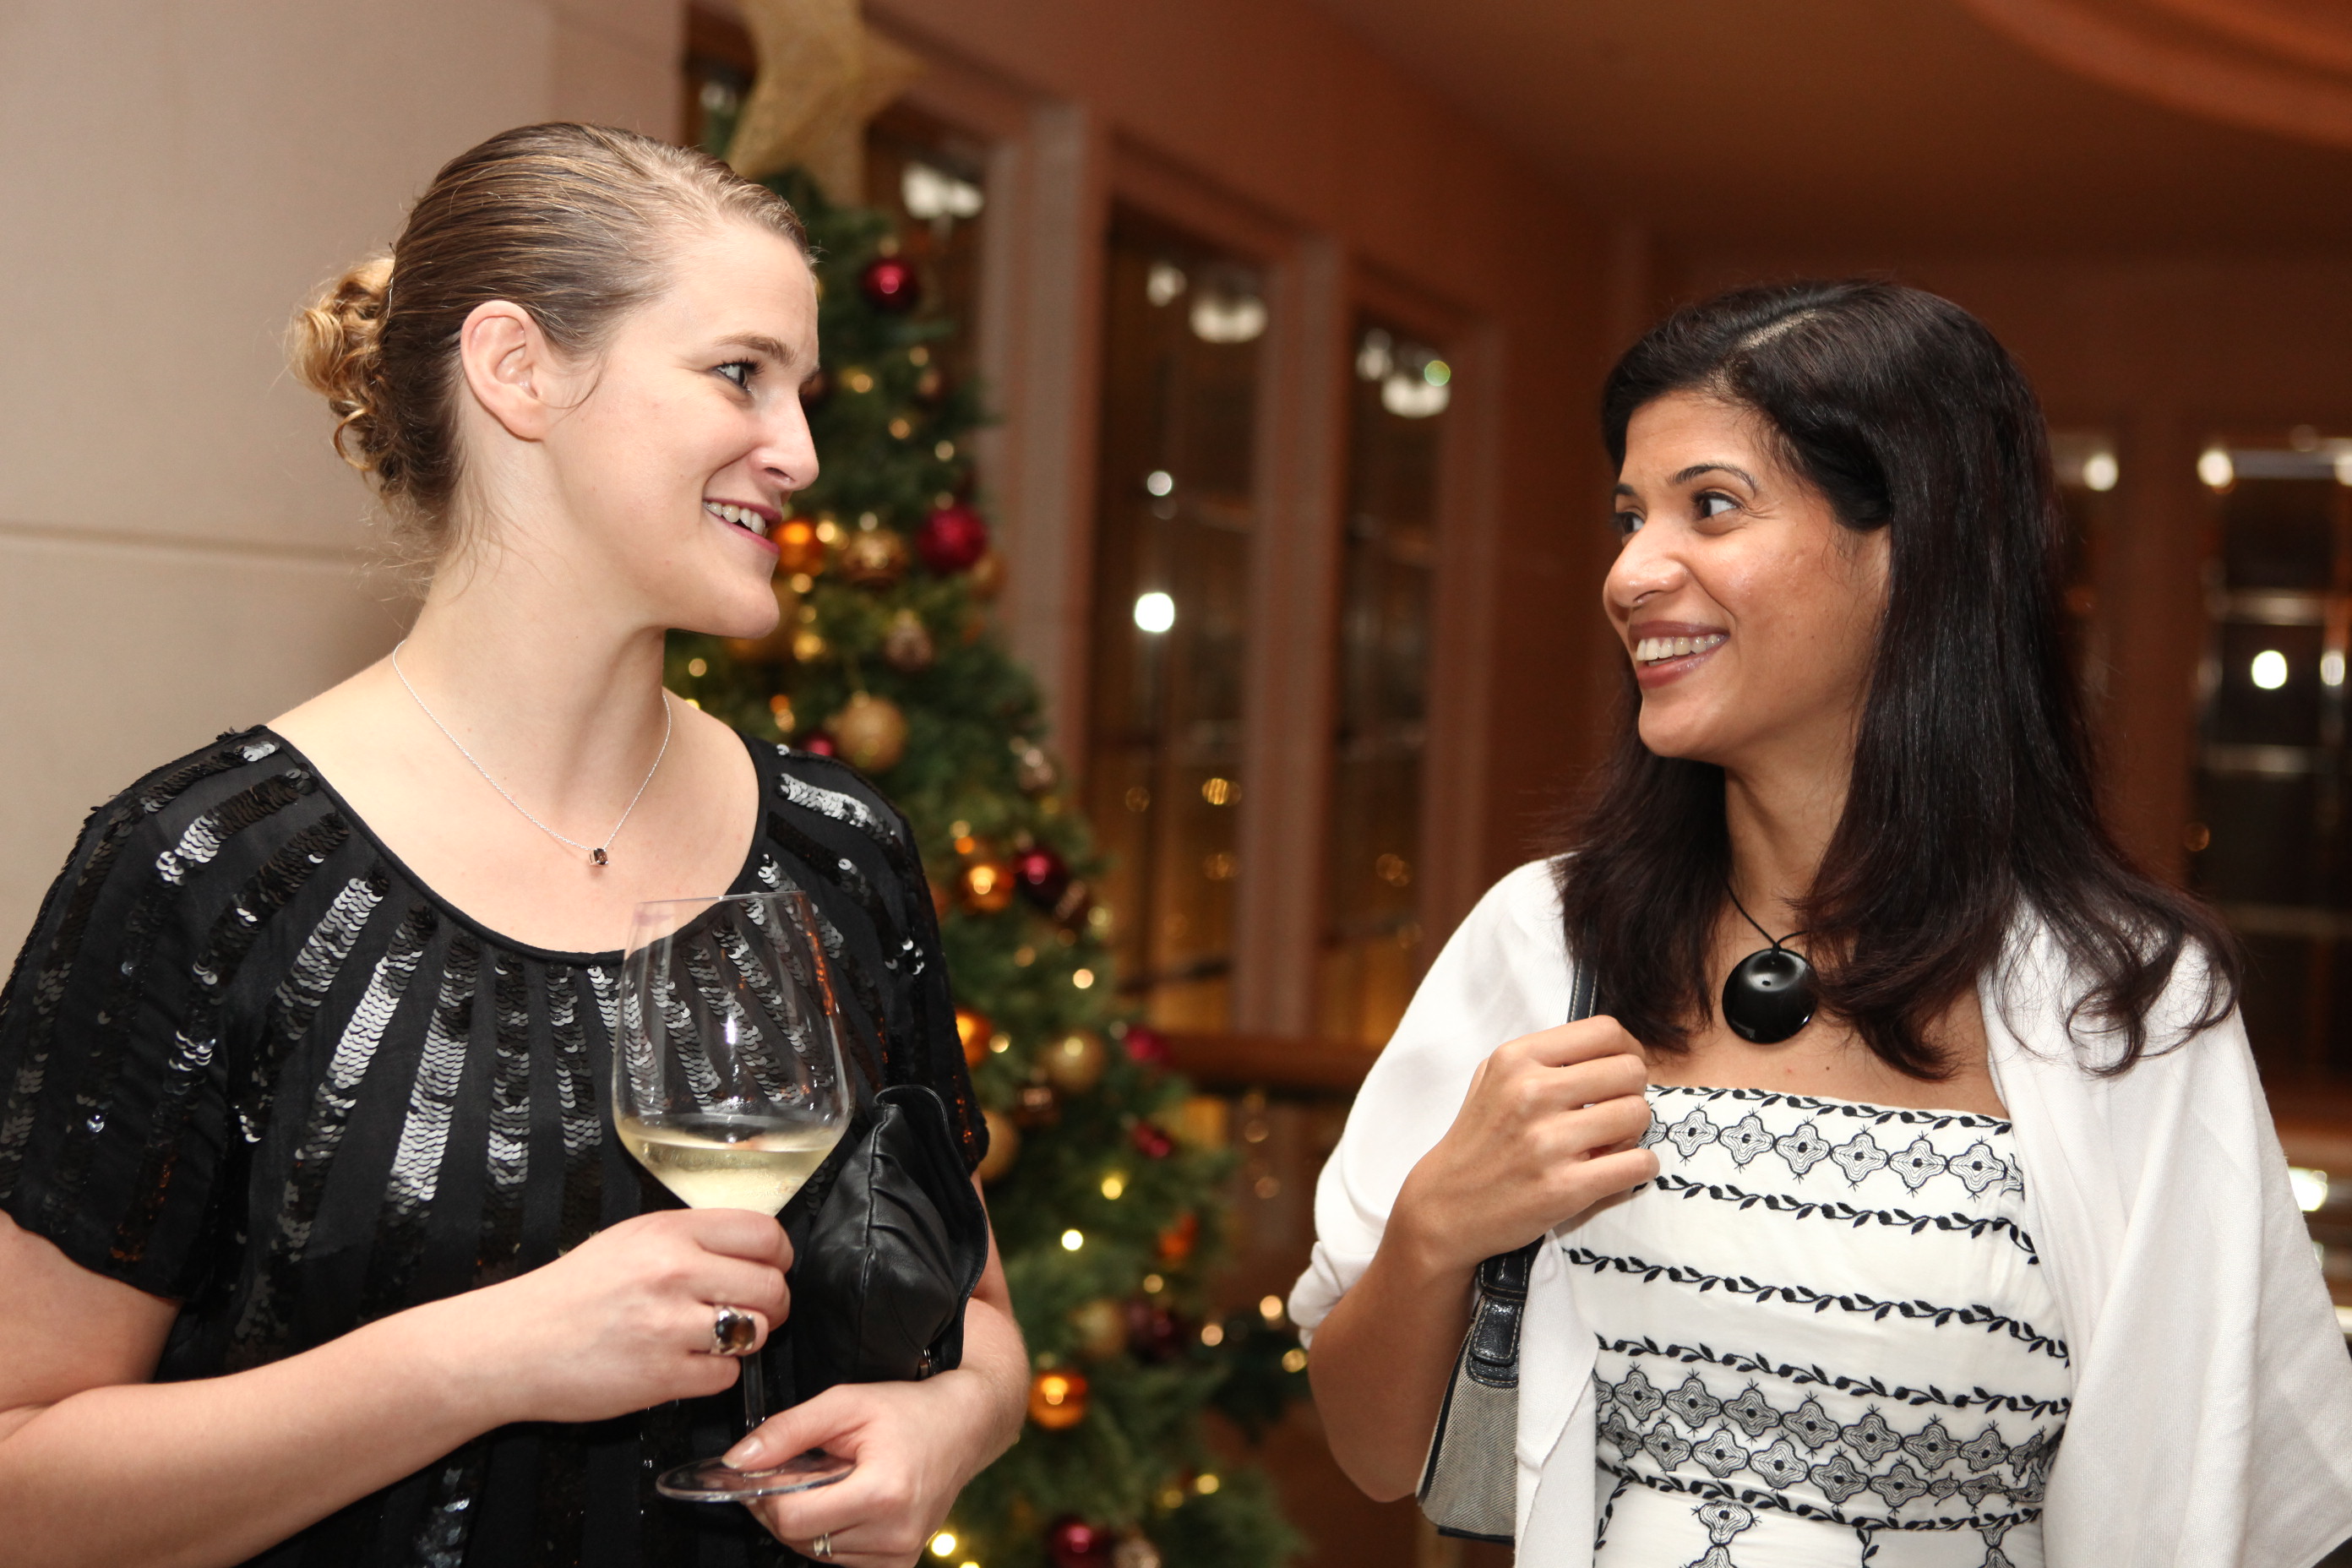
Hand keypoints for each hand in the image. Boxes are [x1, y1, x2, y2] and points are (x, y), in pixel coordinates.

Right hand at [437, 1209, 792, 1426]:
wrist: (509, 1346)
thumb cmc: (568, 1294)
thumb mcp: (629, 1240)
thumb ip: (689, 1239)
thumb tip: (749, 1248)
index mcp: (668, 1231)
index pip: (764, 1234)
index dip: (777, 1257)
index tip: (769, 1269)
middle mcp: (675, 1271)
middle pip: (771, 1286)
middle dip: (770, 1304)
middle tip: (749, 1312)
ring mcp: (670, 1325)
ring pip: (756, 1333)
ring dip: (743, 1341)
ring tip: (711, 1339)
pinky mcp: (663, 1375)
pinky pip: (725, 1377)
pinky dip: (712, 1375)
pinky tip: (683, 1364)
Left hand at [728, 1374, 998, 1565]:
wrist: (964, 1427)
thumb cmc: (906, 1410)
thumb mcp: (845, 1403)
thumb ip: (787, 1430)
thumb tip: (737, 1461)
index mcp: (882, 1492)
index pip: (793, 1520)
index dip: (767, 1497)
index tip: (765, 1471)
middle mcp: (894, 1533)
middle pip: (801, 1540)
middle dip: (787, 1507)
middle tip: (800, 1470)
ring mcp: (900, 1553)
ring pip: (817, 1554)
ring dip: (810, 1522)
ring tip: (831, 1482)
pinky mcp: (901, 1563)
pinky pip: (841, 1560)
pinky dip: (831, 1534)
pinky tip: (846, 1502)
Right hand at [1391, 1016, 1655, 1273]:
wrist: (1445, 1206)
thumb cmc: (1479, 1140)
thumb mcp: (1493, 1078)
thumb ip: (1545, 1057)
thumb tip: (1612, 1050)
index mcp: (1515, 1059)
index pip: (1604, 1031)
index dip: (1628, 1049)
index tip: (1622, 1070)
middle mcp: (1530, 1093)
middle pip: (1629, 1071)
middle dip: (1632, 1092)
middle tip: (1615, 1111)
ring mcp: (1547, 1142)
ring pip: (1638, 1114)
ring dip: (1634, 1131)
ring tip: (1610, 1143)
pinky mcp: (1564, 1187)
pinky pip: (1638, 1164)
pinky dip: (1639, 1167)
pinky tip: (1618, 1168)